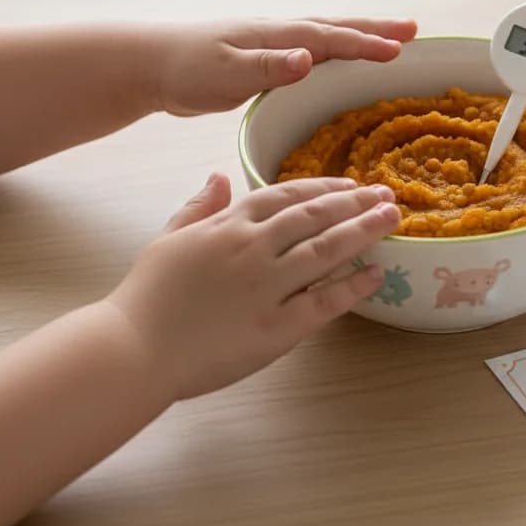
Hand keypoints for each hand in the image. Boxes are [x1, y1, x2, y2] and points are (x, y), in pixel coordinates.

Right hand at [107, 173, 400, 399]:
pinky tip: (376, 274)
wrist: (132, 349)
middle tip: (387, 194)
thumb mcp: (169, 238)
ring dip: (364, 230)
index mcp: (229, 225)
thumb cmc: (147, 296)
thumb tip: (220, 175)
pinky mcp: (274, 328)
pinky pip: (323, 302)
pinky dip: (352, 287)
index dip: (323, 188)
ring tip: (392, 219)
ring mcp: (266, 287)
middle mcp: (253, 248)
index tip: (350, 184)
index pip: (286, 195)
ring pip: (326, 250)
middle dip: (355, 202)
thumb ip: (200, 206)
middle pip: (315, 216)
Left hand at [154, 17, 417, 116]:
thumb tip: (307, 59)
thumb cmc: (186, 69)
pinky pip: (314, 51)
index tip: (399, 50)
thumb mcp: (226, 73)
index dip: (365, 43)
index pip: (330, 38)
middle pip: (337, 27)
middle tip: (413, 30)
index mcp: (275, 36)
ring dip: (361, 35)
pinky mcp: (266, 60)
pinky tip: (342, 58)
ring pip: (327, 36)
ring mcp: (274, 44)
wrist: (151, 64)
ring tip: (392, 39)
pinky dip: (338, 49)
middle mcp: (280, 34)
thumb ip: (268, 67)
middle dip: (376, 28)